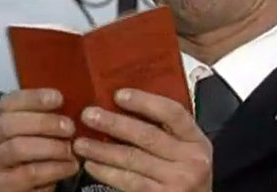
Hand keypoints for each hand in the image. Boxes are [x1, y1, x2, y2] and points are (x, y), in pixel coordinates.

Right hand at [0, 88, 79, 191]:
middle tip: (69, 127)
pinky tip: (70, 166)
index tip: (58, 98)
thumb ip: (39, 119)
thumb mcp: (27, 136)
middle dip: (43, 122)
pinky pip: (29, 174)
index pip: (7, 102)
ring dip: (50, 147)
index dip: (33, 98)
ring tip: (71, 149)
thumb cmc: (26, 160)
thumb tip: (68, 103)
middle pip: (9, 124)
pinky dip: (54, 168)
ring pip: (17, 148)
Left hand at [74, 89, 211, 191]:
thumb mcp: (182, 148)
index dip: (144, 101)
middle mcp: (192, 160)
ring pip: (133, 159)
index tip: (118, 95)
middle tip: (88, 115)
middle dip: (113, 124)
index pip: (172, 112)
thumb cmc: (182, 173)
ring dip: (102, 150)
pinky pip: (128, 181)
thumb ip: (162, 129)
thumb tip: (119, 102)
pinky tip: (91, 165)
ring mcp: (178, 181)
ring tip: (80, 143)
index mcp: (196, 140)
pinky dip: (106, 172)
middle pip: (147, 135)